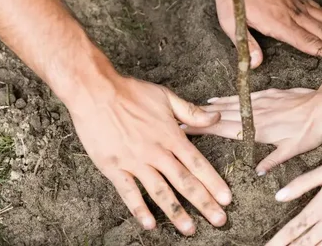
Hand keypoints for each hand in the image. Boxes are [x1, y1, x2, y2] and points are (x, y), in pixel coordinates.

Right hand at [67, 76, 231, 234]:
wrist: (95, 92)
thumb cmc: (131, 92)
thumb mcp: (166, 97)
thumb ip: (192, 111)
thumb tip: (216, 116)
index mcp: (171, 135)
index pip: (197, 163)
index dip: (213, 182)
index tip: (226, 198)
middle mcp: (156, 152)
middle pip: (184, 181)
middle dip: (204, 202)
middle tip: (219, 220)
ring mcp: (135, 161)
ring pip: (160, 191)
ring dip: (176, 212)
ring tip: (190, 229)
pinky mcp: (114, 167)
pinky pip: (129, 192)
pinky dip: (139, 209)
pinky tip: (149, 224)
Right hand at [184, 88, 321, 174]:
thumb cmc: (310, 130)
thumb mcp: (293, 151)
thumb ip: (273, 160)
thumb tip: (258, 171)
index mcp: (257, 130)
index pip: (223, 130)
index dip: (203, 130)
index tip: (185, 130)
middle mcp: (254, 114)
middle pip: (220, 117)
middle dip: (199, 119)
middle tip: (178, 120)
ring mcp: (259, 102)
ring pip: (228, 105)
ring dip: (209, 109)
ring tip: (192, 112)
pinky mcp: (266, 94)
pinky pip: (240, 96)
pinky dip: (226, 98)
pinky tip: (216, 100)